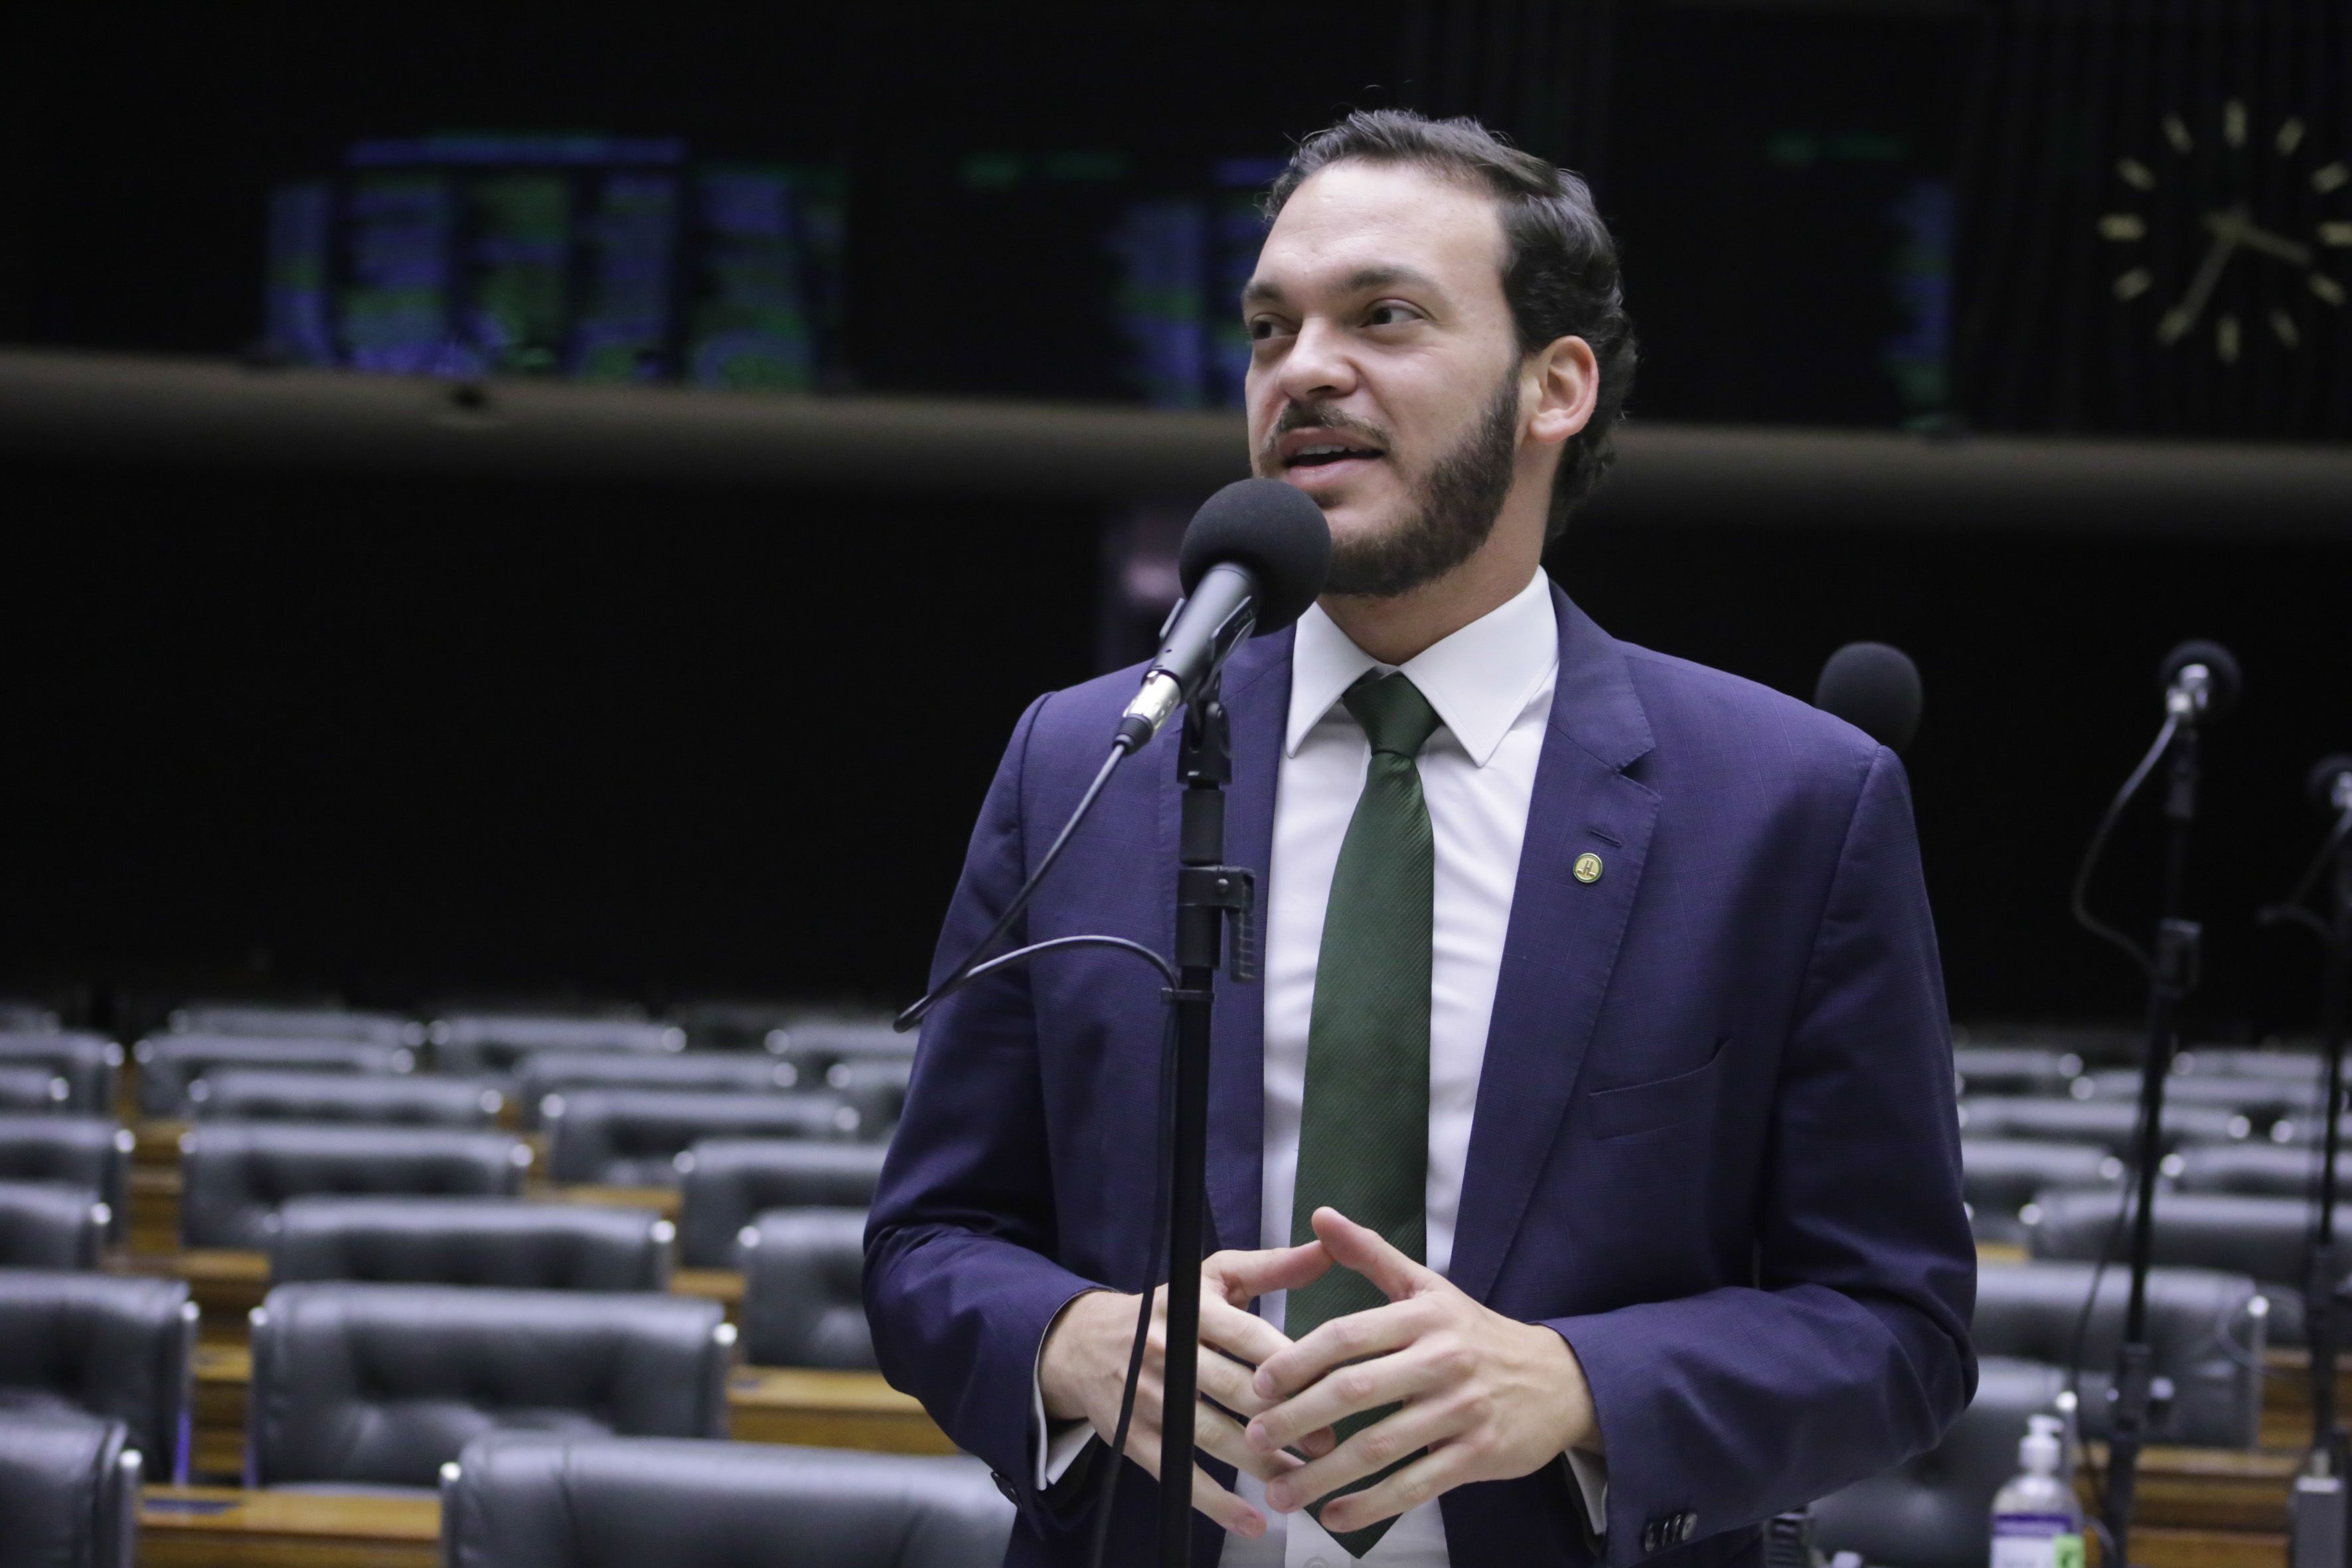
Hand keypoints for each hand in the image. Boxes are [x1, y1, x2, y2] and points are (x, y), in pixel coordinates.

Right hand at [1039, 1241, 1337, 1537]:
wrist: (1086, 1343)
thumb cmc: (1169, 1310)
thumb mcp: (1215, 1278)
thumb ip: (1273, 1267)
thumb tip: (1328, 1248)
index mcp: (1191, 1308)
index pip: (1247, 1336)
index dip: (1290, 1363)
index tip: (1333, 1385)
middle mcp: (1167, 1351)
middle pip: (1231, 1390)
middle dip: (1284, 1418)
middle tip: (1331, 1442)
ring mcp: (1148, 1398)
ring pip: (1210, 1435)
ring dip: (1259, 1464)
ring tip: (1305, 1481)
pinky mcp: (1135, 1438)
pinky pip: (1180, 1474)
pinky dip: (1217, 1503)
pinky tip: (1254, 1521)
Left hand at [1243, 1207, 1598, 1535]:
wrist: (1558, 1380)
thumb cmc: (1476, 1333)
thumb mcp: (1429, 1288)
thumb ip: (1371, 1254)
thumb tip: (1321, 1215)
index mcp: (1424, 1316)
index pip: (1348, 1335)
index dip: (1298, 1359)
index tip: (1260, 1384)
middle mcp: (1443, 1359)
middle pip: (1357, 1391)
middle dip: (1298, 1418)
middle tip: (1256, 1438)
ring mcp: (1462, 1410)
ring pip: (1381, 1446)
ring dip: (1324, 1475)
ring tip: (1281, 1492)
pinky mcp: (1479, 1454)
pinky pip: (1416, 1485)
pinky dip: (1372, 1506)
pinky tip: (1335, 1518)